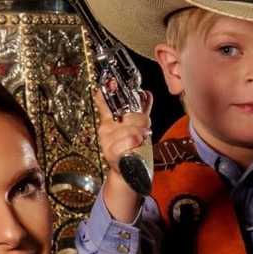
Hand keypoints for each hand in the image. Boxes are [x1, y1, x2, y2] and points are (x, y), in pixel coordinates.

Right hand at [93, 90, 152, 219]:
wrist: (128, 171)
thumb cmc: (131, 148)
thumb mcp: (136, 128)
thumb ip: (140, 110)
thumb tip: (147, 94)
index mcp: (111, 119)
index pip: (105, 103)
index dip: (106, 93)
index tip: (107, 83)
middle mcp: (106, 128)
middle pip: (130, 116)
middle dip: (142, 123)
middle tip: (142, 132)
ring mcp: (107, 141)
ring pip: (130, 130)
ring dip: (139, 136)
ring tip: (138, 142)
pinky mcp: (110, 152)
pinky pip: (126, 142)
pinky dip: (133, 144)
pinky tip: (134, 146)